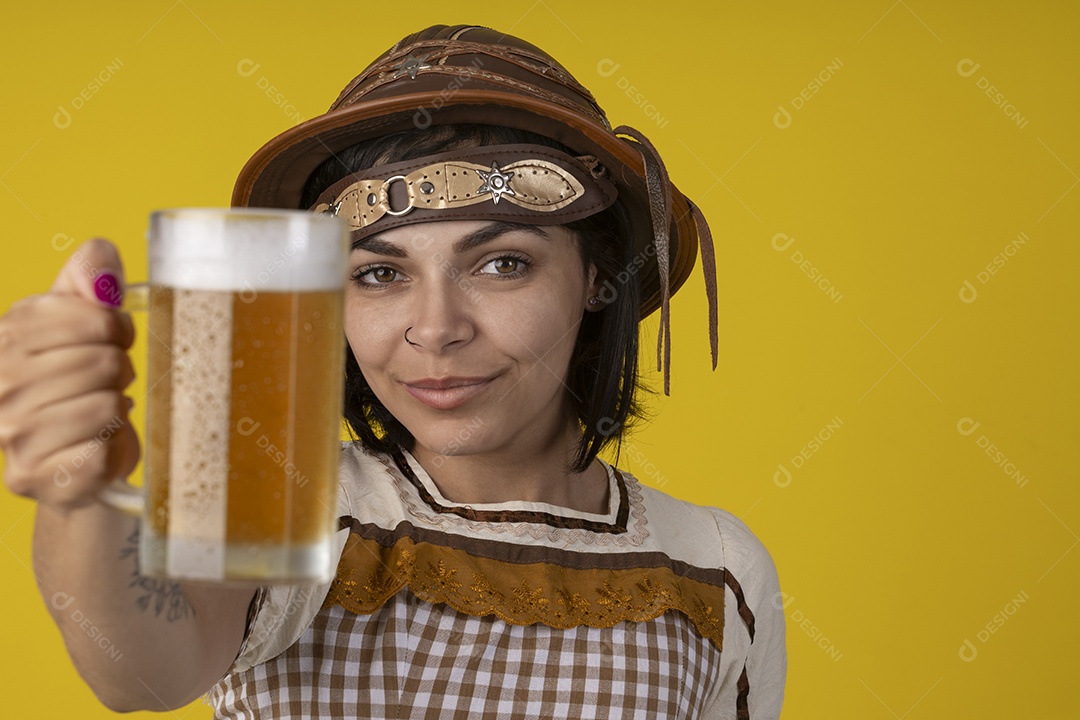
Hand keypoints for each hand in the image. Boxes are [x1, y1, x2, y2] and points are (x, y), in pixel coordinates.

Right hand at [0, 239, 138, 511]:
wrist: (77, 462)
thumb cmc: (82, 385)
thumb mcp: (82, 323)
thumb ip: (90, 278)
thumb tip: (100, 252)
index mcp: (6, 336)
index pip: (95, 318)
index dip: (118, 330)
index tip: (113, 341)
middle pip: (104, 363)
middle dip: (120, 372)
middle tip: (108, 385)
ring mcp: (10, 434)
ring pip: (106, 405)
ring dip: (117, 410)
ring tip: (101, 415)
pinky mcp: (31, 477)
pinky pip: (98, 453)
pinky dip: (111, 449)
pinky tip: (95, 447)